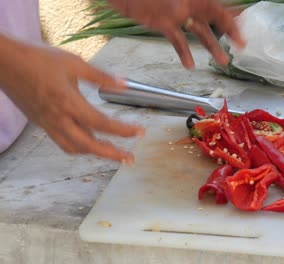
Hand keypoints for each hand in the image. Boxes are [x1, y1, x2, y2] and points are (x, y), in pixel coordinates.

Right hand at [0, 36, 143, 163]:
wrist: (4, 62)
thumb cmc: (37, 59)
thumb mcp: (74, 63)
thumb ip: (101, 77)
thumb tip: (124, 84)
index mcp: (69, 102)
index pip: (102, 124)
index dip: (124, 131)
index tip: (140, 133)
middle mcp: (58, 119)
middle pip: (89, 146)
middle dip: (112, 154)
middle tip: (129, 159)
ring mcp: (48, 124)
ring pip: (74, 148)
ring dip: (95, 153)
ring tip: (112, 152)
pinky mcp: (41, 124)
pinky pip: (62, 142)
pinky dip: (79, 146)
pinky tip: (88, 141)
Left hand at [108, 0, 244, 68]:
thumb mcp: (169, 0)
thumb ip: (179, 7)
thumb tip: (184, 14)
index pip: (219, 11)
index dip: (233, 24)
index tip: (241, 38)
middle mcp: (189, 5)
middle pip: (213, 20)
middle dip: (228, 34)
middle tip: (239, 47)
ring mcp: (176, 15)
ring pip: (199, 32)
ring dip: (211, 46)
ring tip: (222, 61)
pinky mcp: (163, 23)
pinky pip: (178, 39)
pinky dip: (184, 52)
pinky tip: (190, 65)